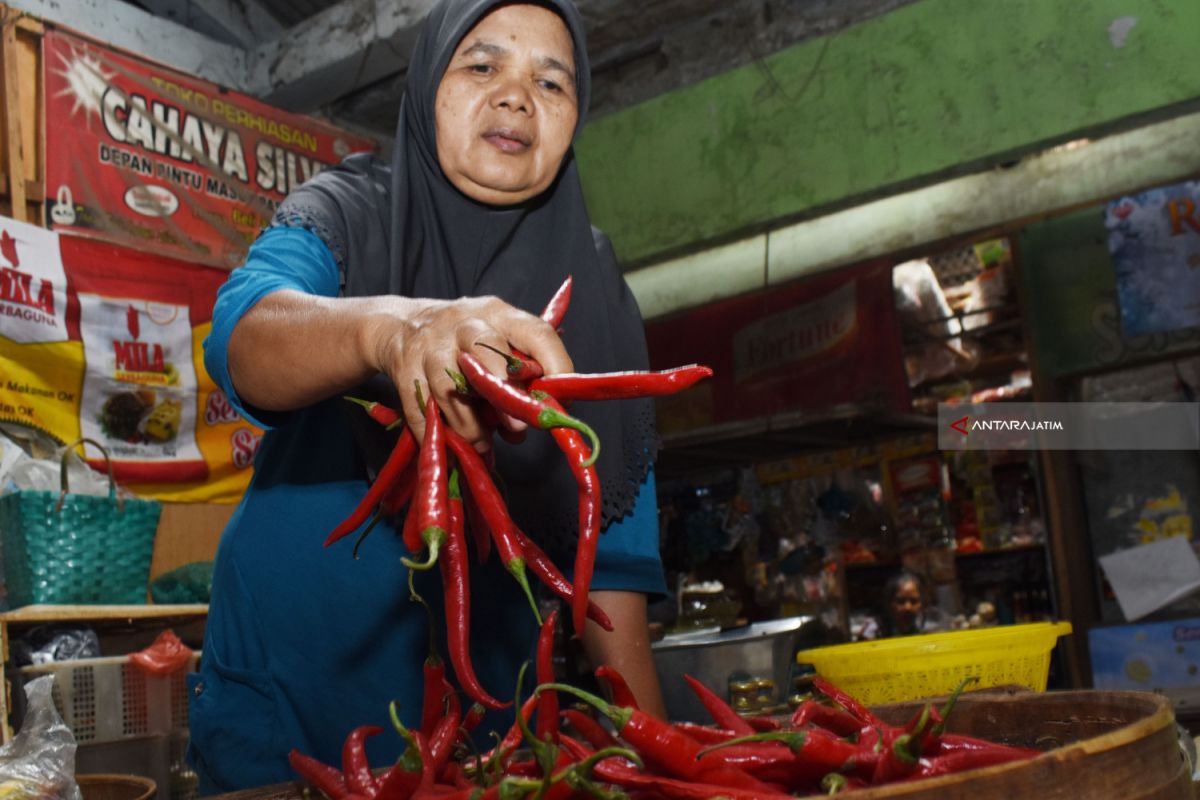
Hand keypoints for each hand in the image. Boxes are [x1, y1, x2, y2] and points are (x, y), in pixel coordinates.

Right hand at [369, 296, 572, 448]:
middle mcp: (464, 323)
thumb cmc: (463, 340)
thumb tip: (527, 424)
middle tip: (517, 429)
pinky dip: (439, 434)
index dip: (556, 366)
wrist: (401, 324)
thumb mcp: (496, 341)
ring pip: (450, 388)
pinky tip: (453, 448)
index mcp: (499, 314)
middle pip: (486, 351)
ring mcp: (430, 344)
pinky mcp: (405, 369)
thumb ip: (518, 377)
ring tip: (482, 445)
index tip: (562, 402)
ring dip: (469, 425)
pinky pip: (422, 410)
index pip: (536, 333)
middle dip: (505, 395)